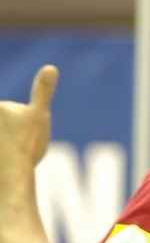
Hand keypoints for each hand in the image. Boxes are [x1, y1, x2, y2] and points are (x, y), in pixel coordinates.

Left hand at [0, 65, 57, 182]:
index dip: (27, 123)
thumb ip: (43, 91)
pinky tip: (9, 161)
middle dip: (14, 134)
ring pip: (5, 138)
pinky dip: (7, 152)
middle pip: (6, 125)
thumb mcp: (40, 114)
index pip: (11, 111)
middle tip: (23, 144)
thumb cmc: (26, 144)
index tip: (26, 133)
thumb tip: (51, 67)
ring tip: (16, 156)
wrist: (12, 175)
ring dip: (9, 146)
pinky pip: (6, 150)